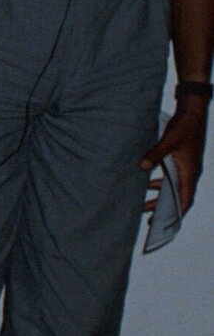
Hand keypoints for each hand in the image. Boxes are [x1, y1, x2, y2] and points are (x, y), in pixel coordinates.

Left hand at [141, 101, 207, 215]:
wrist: (193, 110)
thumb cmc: (184, 126)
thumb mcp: (168, 141)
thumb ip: (155, 154)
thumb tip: (142, 167)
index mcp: (190, 172)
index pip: (185, 199)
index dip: (176, 213)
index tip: (165, 225)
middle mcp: (190, 172)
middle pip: (177, 196)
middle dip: (163, 208)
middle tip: (148, 218)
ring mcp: (187, 165)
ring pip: (173, 186)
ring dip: (160, 195)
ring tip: (144, 203)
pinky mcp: (182, 158)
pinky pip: (171, 176)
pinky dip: (161, 181)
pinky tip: (147, 180)